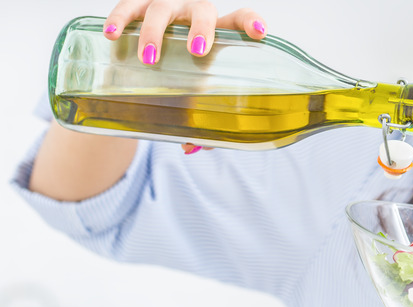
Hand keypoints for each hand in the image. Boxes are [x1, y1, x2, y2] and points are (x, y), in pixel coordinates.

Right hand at [102, 0, 266, 153]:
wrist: (142, 57)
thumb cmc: (179, 74)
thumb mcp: (190, 93)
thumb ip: (195, 118)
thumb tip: (192, 146)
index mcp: (216, 32)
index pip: (239, 19)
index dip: (250, 22)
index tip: (259, 33)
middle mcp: (192, 14)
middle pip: (203, 10)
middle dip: (201, 28)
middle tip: (197, 52)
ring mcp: (165, 7)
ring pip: (161, 8)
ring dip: (155, 32)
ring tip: (150, 58)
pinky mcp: (136, 7)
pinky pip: (127, 6)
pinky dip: (118, 18)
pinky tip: (111, 34)